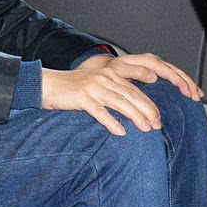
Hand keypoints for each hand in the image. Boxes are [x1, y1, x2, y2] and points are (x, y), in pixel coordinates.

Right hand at [39, 53, 203, 136]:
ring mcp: (93, 87)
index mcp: (110, 74)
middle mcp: (104, 78)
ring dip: (135, 116)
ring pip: (119, 103)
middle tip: (157, 126)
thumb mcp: (95, 86)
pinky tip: (121, 132)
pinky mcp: (81, 97)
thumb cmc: (72, 89)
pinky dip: (111, 122)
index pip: (135, 91)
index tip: (158, 119)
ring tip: (145, 129)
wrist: (48, 84)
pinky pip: (99, 111)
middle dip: (147, 111)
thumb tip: (131, 110)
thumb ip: (112, 92)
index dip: (149, 105)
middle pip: (131, 96)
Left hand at [104, 53, 203, 101]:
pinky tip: (190, 92)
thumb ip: (135, 72)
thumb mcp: (120, 70)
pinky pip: (173, 76)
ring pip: (177, 73)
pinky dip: (183, 83)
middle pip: (176, 71)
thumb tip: (153, 75)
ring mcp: (156, 66)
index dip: (179, 81)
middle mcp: (153, 61)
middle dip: (188, 83)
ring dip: (188, 84)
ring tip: (198, 96)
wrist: (106, 69)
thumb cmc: (110, 71)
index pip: (167, 70)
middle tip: (196, 97)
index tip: (187, 92)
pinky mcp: (156, 71)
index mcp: (146, 61)